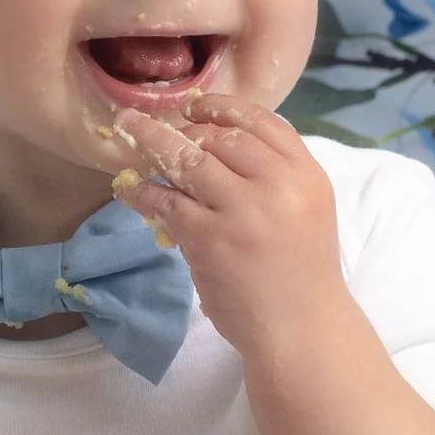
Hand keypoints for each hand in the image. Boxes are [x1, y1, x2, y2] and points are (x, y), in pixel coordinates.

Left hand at [109, 99, 349, 359]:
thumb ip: (274, 177)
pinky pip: (167, 202)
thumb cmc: (300, 273)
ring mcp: (242, 210)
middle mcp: (278, 185)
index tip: (195, 106)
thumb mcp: (305, 211)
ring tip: (128, 134)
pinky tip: (129, 190)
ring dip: (152, 143)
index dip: (223, 109)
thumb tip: (215, 147)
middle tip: (156, 126)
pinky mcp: (209, 238)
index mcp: (306, 174)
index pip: (264, 122)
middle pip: (222, 137)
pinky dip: (143, 193)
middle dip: (185, 127)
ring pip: (188, 160)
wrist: (301, 328)